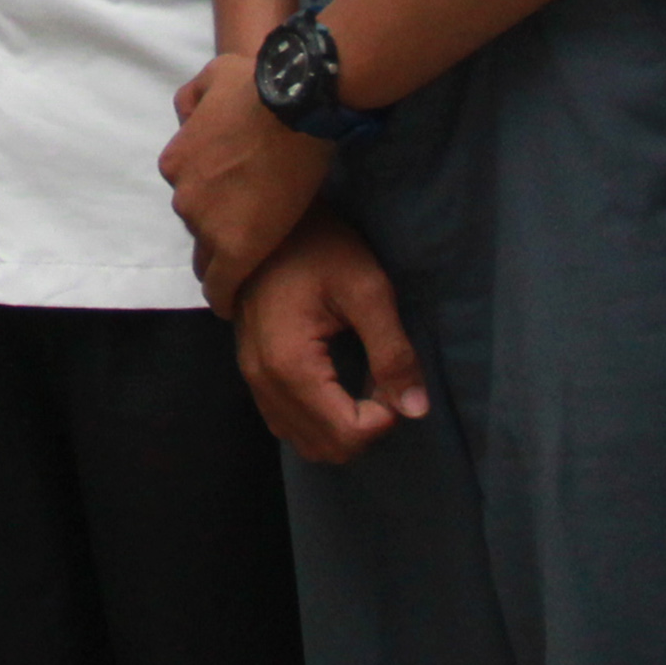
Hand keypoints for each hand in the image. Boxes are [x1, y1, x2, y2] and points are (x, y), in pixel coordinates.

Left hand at [159, 51, 334, 313]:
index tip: (233, 199)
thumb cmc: (259, 86)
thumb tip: (188, 116)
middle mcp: (183, 194)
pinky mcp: (235, 248)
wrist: (295, 107)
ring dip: (231, 249)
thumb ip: (193, 100)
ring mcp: (206, 223)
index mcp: (176, 160)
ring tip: (256, 254)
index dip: (214, 195)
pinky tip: (231, 306)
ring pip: (213, 248)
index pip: (190, 190)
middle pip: (200, 219)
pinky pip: (221, 284)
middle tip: (254, 220)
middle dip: (221, 220)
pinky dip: (224, 296)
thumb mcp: (213, 75)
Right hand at [232, 211, 428, 464]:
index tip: (395, 379)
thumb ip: (393, 352)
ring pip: (302, 440)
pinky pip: (283, 420)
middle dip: (365, 427)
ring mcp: (251, 377)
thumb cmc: (320, 245)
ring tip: (364, 385)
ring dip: (341, 428)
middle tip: (384, 384)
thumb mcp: (368, 289)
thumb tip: (415, 410)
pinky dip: (317, 419)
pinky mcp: (250, 369)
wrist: (264, 217)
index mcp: (290, 363)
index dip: (383, 419)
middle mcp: (263, 380)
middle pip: (324, 447)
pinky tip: (337, 385)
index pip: (345, 433)